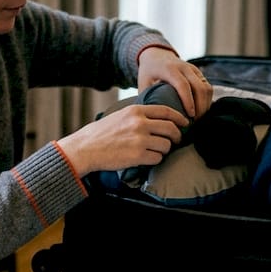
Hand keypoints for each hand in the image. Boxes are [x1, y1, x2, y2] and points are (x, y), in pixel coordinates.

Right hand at [56, 103, 188, 174]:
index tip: (185, 122)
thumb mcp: (119, 116)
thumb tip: (157, 119)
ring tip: (155, 151)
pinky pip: (157, 158)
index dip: (179, 117)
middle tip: (176, 141)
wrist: (85, 149)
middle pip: (171, 128)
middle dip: (177, 136)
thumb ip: (138, 115)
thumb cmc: (100, 134)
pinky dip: (154, 160)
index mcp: (135, 111)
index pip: (166, 111)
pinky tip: (146, 159)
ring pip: (166, 145)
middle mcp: (140, 123)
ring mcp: (139, 139)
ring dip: (164, 150)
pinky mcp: (137, 155)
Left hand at [137, 47, 213, 118]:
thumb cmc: (148, 72)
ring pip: (207, 88)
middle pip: (199, 87)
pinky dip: (207, 101)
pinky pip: (208, 87)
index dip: (188, 101)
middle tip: (195, 122)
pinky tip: (200, 111)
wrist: (156, 55)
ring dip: (205, 105)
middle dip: (200, 107)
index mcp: (169, 69)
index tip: (190, 115)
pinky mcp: (199, 73)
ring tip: (198, 118)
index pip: (183, 85)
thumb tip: (153, 118)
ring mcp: (193, 69)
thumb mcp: (143, 83)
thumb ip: (148, 98)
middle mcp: (184, 67)